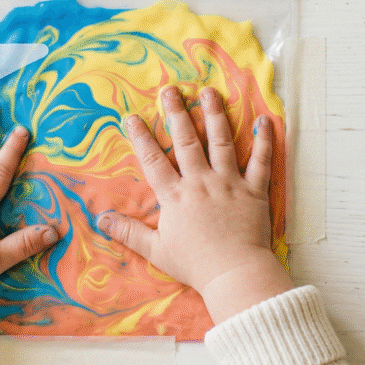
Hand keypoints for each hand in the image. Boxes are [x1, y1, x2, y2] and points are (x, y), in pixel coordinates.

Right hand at [97, 86, 292, 323]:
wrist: (234, 274)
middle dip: (176, 113)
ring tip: (209, 92)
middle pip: (186, 141)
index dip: (141, 137)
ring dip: (215, 115)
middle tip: (170, 89)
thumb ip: (129, 232)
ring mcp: (229, 184)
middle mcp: (201, 182)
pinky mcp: (254, 191)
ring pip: (222, 142)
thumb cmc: (194, 265)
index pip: (153, 161)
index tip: (131, 117)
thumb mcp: (155, 250)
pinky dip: (264, 140)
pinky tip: (264, 120)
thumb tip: (100, 220)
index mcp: (175, 197)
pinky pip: (261, 162)